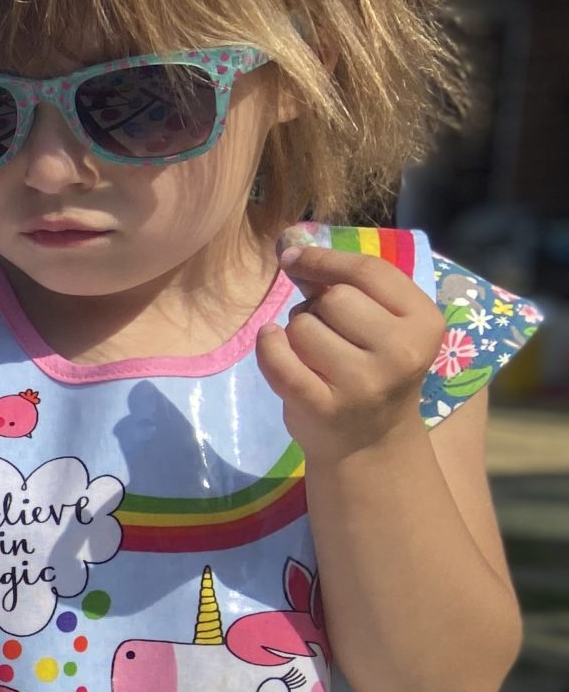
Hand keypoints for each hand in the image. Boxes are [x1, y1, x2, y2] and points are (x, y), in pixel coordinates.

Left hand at [256, 244, 442, 463]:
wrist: (369, 443)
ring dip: (296, 333)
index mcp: (424, 322)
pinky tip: (272, 344)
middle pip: (333, 298)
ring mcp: (364, 383)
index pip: (369, 271)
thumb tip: (293, 248)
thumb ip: (348, 286)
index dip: (325, 258)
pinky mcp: (324, 407)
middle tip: (326, 332)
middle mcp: (401, 352)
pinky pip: (278, 359)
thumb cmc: (371, 371)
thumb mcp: (382, 326)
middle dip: (316, 307)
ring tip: (315, 353)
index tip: (294, 256)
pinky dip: (268, 347)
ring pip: (302, 326)